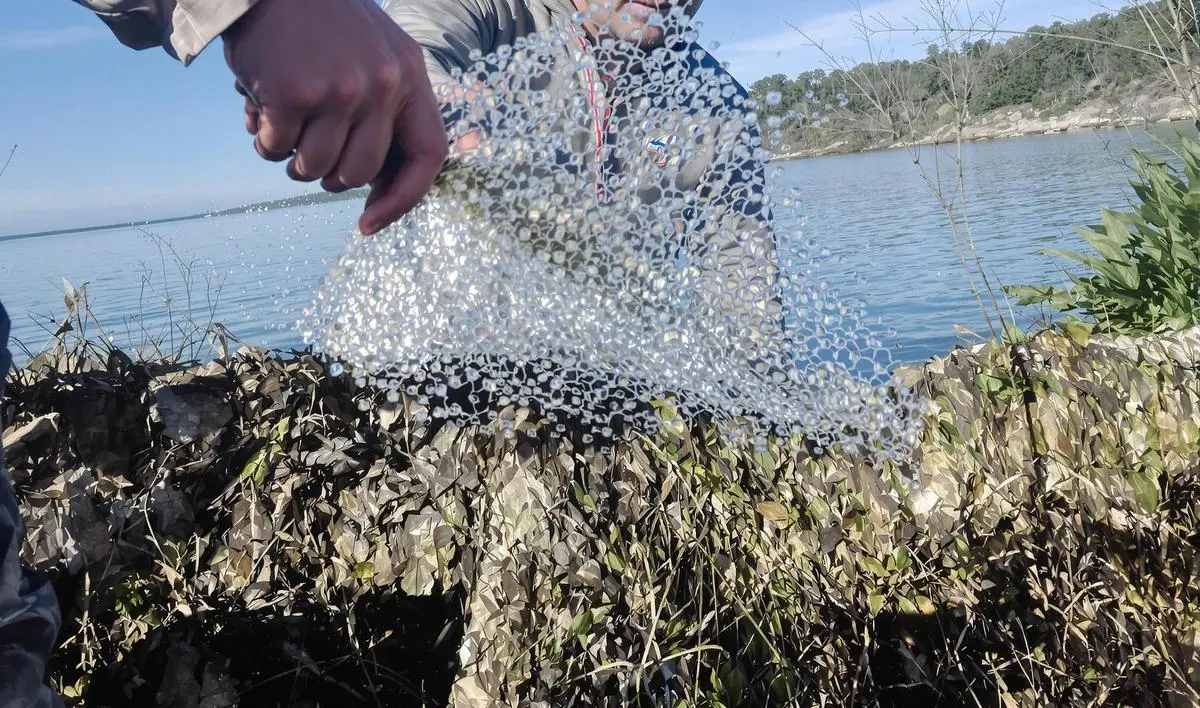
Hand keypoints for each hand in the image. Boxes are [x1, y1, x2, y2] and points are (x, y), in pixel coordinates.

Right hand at [223, 0, 447, 234]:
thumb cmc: (319, 24)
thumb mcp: (374, 52)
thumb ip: (385, 109)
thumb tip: (377, 184)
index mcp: (410, 73)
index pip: (429, 154)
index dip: (403, 198)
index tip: (370, 223)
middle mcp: (383, 82)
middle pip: (361, 172)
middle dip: (329, 176)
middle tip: (308, 155)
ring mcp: (341, 88)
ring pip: (315, 167)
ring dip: (290, 158)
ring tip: (281, 124)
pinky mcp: (295, 92)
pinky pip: (276, 148)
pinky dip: (263, 138)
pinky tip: (259, 107)